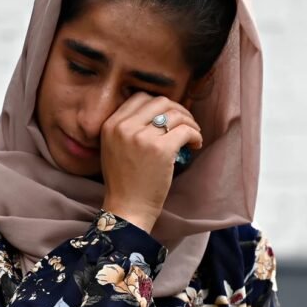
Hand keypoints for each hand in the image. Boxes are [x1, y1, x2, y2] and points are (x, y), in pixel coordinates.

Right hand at [99, 94, 202, 232]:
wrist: (127, 208)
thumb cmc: (124, 181)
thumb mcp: (114, 147)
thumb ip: (128, 127)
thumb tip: (159, 112)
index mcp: (111, 124)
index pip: (140, 97)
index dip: (160, 104)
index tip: (170, 116)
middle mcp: (124, 127)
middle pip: (160, 102)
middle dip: (178, 110)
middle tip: (186, 124)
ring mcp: (142, 137)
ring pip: (175, 114)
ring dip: (190, 122)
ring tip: (193, 135)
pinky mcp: (161, 149)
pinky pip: (185, 130)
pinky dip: (195, 135)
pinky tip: (195, 145)